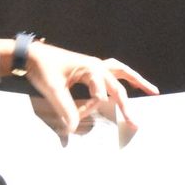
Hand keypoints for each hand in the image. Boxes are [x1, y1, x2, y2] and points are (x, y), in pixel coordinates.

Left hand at [18, 42, 157, 142]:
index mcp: (90, 68)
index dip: (88, 109)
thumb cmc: (42, 68)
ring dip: (137, 82)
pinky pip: (113, 72)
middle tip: (135, 124)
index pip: (99, 95)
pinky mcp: (90, 68)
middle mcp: (96, 65)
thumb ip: (64, 108)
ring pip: (122, 73)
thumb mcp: (52, 89)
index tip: (74, 118)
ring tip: (152, 91)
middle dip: (126, 106)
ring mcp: (95, 65)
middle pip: (118, 87)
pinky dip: (124, 78)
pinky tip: (130, 84)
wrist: (32, 55)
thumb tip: (74, 129)